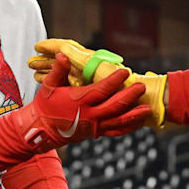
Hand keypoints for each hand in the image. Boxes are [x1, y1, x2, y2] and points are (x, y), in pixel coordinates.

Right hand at [7, 54, 148, 150]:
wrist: (41, 129)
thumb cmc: (45, 105)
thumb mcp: (49, 85)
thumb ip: (58, 70)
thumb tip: (63, 55)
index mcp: (79, 101)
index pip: (101, 90)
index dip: (114, 81)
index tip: (124, 71)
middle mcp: (89, 115)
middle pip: (114, 106)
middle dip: (129, 96)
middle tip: (141, 87)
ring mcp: (94, 126)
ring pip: (118, 121)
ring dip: (133, 115)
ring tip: (147, 108)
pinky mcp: (96, 133)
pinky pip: (115, 131)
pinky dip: (128, 127)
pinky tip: (138, 121)